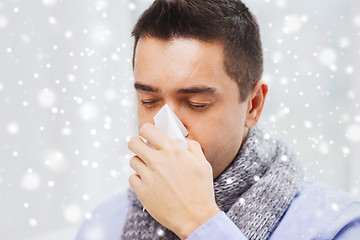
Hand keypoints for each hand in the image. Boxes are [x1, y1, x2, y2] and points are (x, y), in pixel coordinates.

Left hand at [128, 123, 220, 238]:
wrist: (195, 217)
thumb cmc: (201, 190)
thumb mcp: (203, 164)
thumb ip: (192, 147)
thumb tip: (182, 139)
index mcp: (173, 150)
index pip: (147, 129)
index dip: (147, 130)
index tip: (148, 134)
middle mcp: (158, 160)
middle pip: (133, 143)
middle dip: (137, 143)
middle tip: (143, 147)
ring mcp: (148, 176)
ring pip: (133, 161)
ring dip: (140, 162)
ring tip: (151, 168)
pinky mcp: (142, 191)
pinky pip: (132, 178)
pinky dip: (139, 178)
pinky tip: (150, 182)